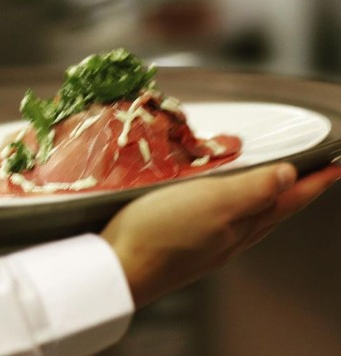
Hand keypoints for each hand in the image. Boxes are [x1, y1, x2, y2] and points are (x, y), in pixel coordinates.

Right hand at [101, 163, 340, 307]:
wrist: (117, 268)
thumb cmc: (157, 236)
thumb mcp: (211, 202)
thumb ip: (251, 190)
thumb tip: (289, 177)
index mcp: (241, 225)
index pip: (287, 200)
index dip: (314, 182)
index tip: (335, 167)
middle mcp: (228, 239)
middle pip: (271, 213)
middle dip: (294, 193)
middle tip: (313, 176)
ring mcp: (205, 245)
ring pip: (247, 221)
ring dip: (265, 202)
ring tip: (274, 188)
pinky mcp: (181, 244)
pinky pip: (219, 225)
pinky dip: (232, 211)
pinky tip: (218, 208)